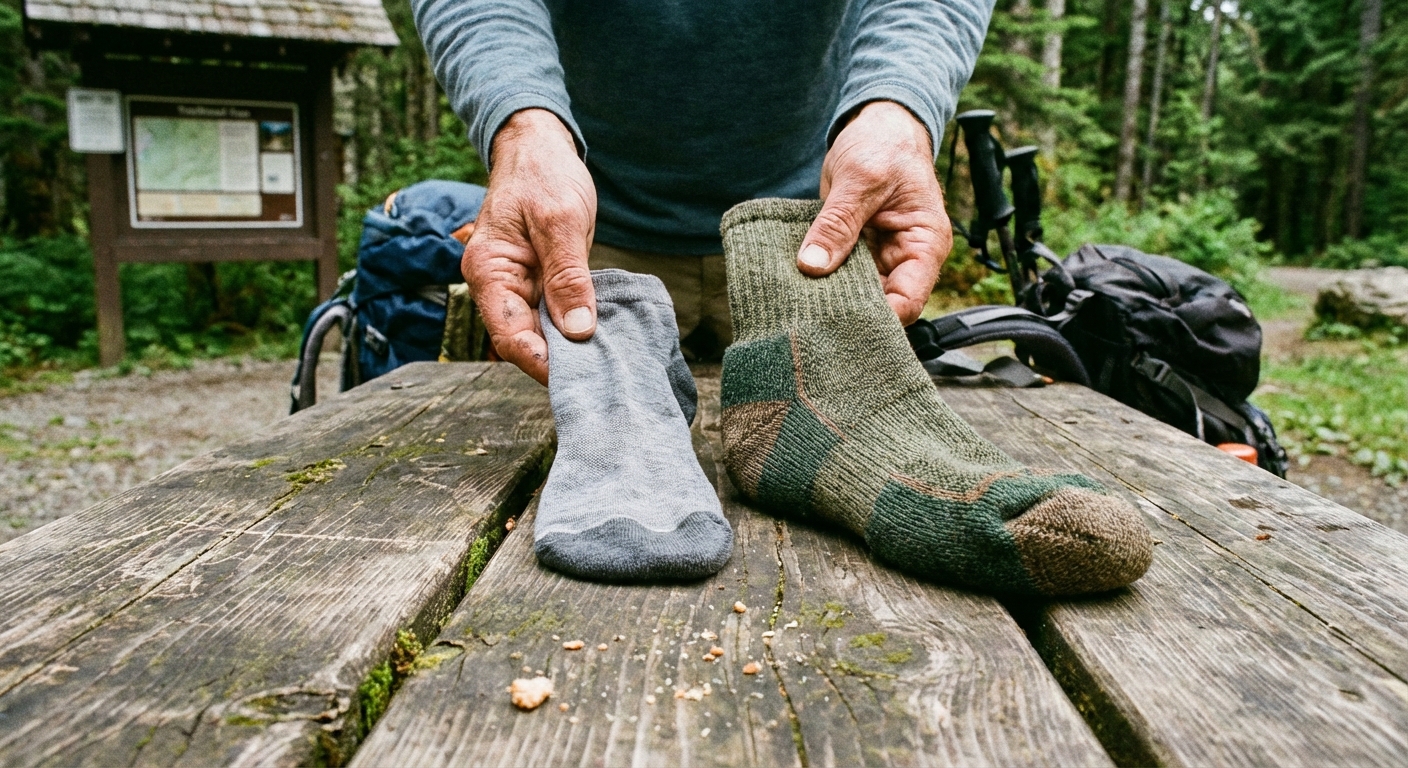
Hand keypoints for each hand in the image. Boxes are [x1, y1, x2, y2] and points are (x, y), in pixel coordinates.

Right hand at [462, 109, 596, 384]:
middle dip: (559, 363)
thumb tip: (578, 332)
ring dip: (569, 349)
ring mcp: (517, 285)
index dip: (542, 364)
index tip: (578, 381)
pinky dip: (574, 328)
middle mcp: (496, 285)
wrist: (539, 146)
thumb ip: (567, 277)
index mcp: (488, 271)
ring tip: (606, 364)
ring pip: (540, 333)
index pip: (510, 336)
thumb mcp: (560, 221)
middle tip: (601, 378)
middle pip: (524, 341)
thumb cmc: (543, 174)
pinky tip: (602, 339)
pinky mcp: (537, 282)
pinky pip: (552, 315)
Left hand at [797, 101, 952, 324]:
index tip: (839, 320)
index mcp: (925, 245)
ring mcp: (879, 258)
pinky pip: (839, 277)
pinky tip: (798, 286)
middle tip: (811, 316)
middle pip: (882, 307)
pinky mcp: (855, 253)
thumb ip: (838, 223)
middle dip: (849, 312)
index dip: (878, 318)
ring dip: (831, 298)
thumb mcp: (861, 178)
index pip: (908, 302)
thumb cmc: (884, 144)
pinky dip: (821, 281)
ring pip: (857, 296)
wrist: (876, 126)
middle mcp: (906, 259)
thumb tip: (812, 266)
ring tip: (800, 303)